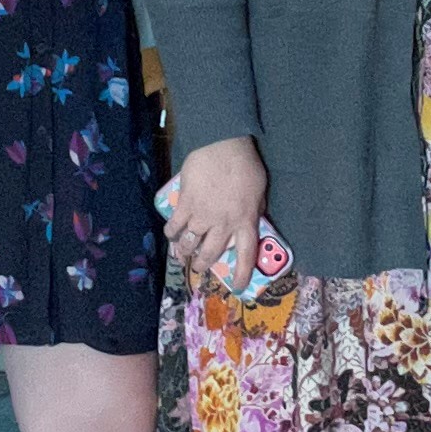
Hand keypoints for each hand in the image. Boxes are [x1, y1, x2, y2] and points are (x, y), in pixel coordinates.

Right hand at [161, 136, 268, 293]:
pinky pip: (174, 226)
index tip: (236, 286)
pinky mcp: (185, 204)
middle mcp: (223, 224)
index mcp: (245, 221)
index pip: (246, 256)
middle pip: (210, 254)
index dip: (241, 274)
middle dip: (203, 266)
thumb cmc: (246, 165)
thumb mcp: (260, 191)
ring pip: (189, 244)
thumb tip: (251, 222)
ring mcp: (202, 215)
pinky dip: (171, 233)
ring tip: (181, 256)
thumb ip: (254, 210)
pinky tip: (171, 234)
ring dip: (184, 253)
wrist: (222, 145)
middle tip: (199, 269)